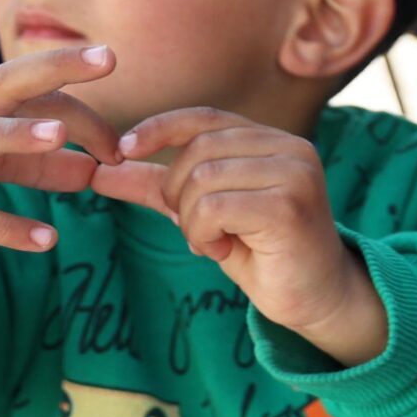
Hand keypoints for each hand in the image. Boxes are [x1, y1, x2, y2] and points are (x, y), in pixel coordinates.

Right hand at [0, 44, 122, 254]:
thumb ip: (33, 163)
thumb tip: (92, 170)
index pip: (36, 94)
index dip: (89, 117)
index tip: (124, 149)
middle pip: (1, 83)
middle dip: (53, 67)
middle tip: (109, 58)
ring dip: (16, 133)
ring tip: (62, 138)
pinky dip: (2, 227)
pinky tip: (46, 240)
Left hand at [91, 110, 388, 365]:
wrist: (317, 298)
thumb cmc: (265, 254)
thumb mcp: (204, 214)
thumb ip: (159, 187)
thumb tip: (98, 170)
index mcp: (274, 142)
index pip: (206, 118)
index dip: (159, 128)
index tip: (122, 150)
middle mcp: (292, 148)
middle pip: (198, 150)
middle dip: (177, 193)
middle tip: (194, 230)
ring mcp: (295, 174)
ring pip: (203, 178)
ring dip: (190, 220)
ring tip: (211, 243)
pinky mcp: (290, 206)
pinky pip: (215, 207)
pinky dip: (203, 233)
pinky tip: (222, 251)